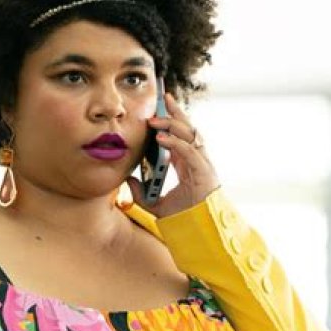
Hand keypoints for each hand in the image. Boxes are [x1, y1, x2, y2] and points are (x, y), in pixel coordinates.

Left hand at [126, 93, 220, 217]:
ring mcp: (202, 164)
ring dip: (173, 124)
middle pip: (189, 129)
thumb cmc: (185, 218)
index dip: (173, 119)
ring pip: (190, 135)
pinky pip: (188, 151)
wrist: (200, 233)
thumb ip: (141, 192)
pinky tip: (160, 138)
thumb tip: (128, 179)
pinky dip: (174, 143)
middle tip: (164, 97)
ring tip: (155, 119)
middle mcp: (197, 160)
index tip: (161, 106)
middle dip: (176, 111)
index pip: (182, 135)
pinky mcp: (203, 172)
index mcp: (188, 164)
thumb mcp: (155, 204)